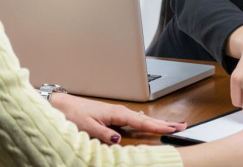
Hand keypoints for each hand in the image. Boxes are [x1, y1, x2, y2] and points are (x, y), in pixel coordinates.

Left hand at [50, 93, 185, 143]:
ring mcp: (116, 113)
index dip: (157, 126)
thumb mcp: (86, 126)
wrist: (62, 104)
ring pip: (141, 120)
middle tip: (181, 126)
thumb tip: (119, 138)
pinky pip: (134, 120)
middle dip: (163, 123)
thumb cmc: (72, 113)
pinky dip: (144, 123)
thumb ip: (103, 133)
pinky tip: (148, 125)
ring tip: (170, 126)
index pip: (141, 122)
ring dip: (156, 123)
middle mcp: (119, 111)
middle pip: (146, 119)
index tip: (171, 129)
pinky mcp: (113, 115)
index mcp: (116, 113)